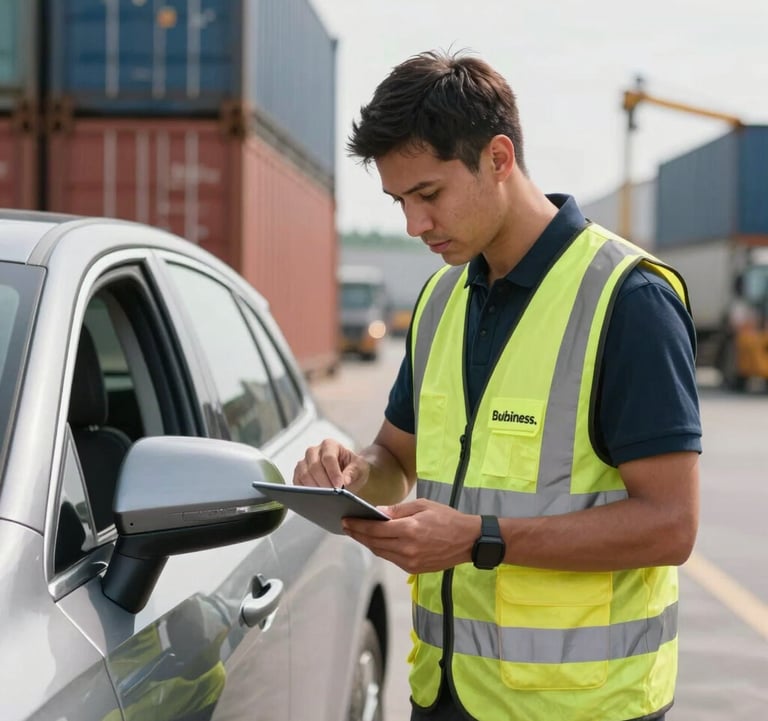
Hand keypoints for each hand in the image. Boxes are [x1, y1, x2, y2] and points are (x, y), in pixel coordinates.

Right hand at [293, 438, 369, 492]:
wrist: (346, 474)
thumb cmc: (353, 467)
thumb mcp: (360, 468)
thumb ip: (353, 472)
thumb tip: (345, 481)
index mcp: (329, 445)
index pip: (328, 458)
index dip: (333, 473)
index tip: (339, 487)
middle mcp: (314, 451)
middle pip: (314, 466)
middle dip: (324, 483)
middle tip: (332, 496)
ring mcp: (304, 462)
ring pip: (304, 475)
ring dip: (314, 489)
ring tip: (325, 499)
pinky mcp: (298, 474)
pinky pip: (297, 483)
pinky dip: (305, 492)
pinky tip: (315, 499)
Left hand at [341, 499, 479, 573]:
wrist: (468, 540)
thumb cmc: (447, 518)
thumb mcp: (423, 506)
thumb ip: (398, 510)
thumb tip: (377, 512)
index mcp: (409, 530)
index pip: (375, 530)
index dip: (358, 526)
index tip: (345, 521)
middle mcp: (407, 548)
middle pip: (374, 543)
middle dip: (358, 535)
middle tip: (346, 526)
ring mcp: (410, 561)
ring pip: (381, 553)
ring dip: (367, 543)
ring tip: (357, 534)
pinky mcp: (414, 569)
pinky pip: (391, 559)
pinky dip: (381, 550)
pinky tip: (375, 542)